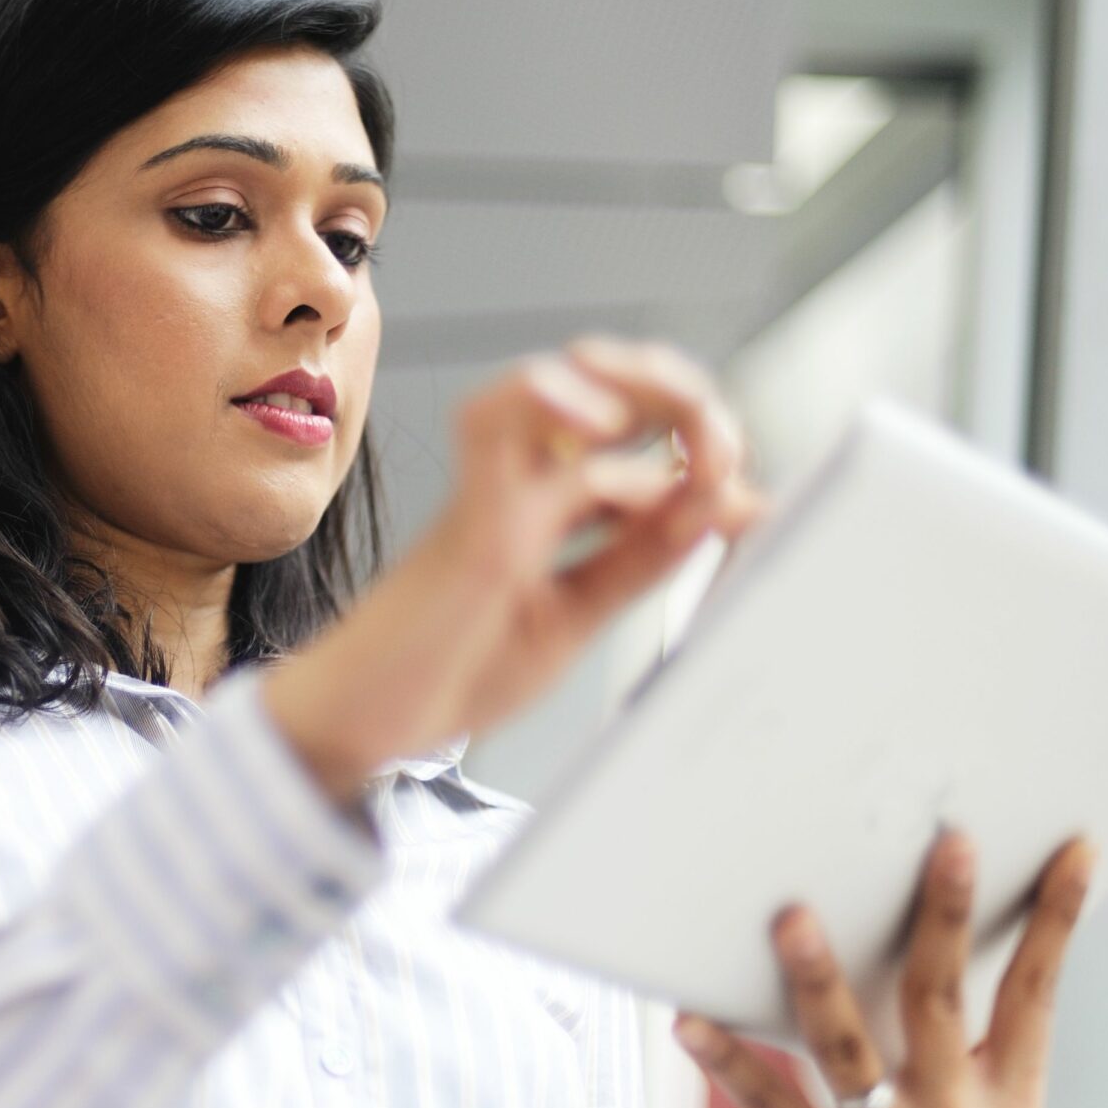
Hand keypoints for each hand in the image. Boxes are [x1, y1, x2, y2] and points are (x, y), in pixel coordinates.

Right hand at [263, 333, 763, 799]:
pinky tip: (601, 420)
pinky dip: (548, 402)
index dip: (708, 460)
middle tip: (724, 450)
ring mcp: (490, 495)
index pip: (641, 449)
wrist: (355, 723)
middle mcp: (521, 488)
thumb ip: (638, 562)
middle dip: (680, 397)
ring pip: (554, 385)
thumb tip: (722, 509)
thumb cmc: (444, 670)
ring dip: (632, 385)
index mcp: (551, 512)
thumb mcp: (571, 620)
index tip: (752, 503)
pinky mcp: (465, 520)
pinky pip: (493, 427)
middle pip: (605, 390)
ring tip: (690, 420)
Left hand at [670, 830, 1100, 1107]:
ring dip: (818, 980)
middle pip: (944, 1001)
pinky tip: (692, 1020)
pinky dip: (729, 1061)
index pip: (1038, 996)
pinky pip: (768, 1106)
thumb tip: (944, 935)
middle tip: (947, 844)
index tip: (1070, 852)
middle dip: (945, 917)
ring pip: (851, 1050)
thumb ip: (972, 1051)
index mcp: (1010, 1106)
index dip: (1058, 921)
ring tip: (794, 919)